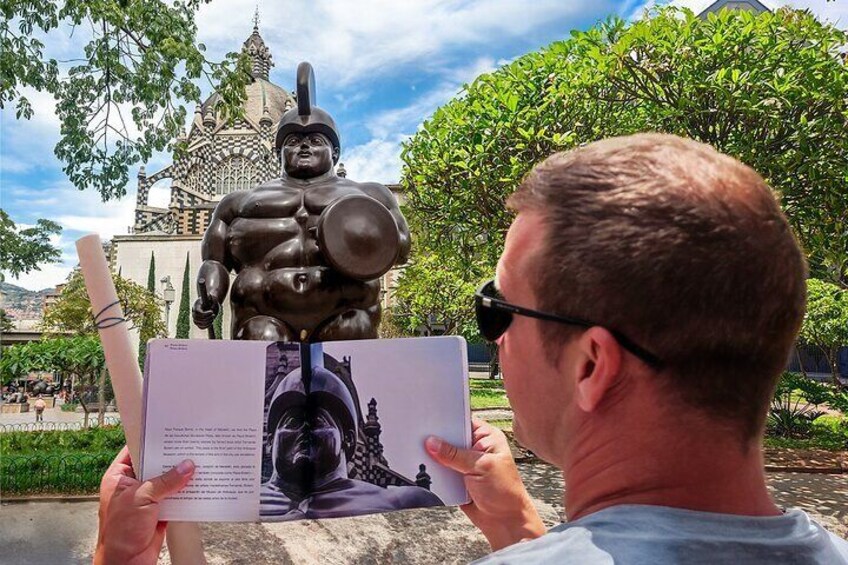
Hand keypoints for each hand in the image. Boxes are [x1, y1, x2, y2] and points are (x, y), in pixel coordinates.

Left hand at [94, 446, 194, 564]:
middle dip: (172, 458)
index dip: (151, 439)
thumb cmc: (120, 532)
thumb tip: (187, 466)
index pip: (135, 449)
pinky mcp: (160, 510)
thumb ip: (166, 481)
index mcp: (119, 476)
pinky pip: (176, 496)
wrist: (126, 563)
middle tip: (190, 444)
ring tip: (200, 461)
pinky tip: (200, 484)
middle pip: (155, 464)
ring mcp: (147, 497)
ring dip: (181, 476)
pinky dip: (186, 492)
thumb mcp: (142, 498)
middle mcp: (133, 484)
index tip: (170, 429)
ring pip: (167, 480)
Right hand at [192, 297, 218, 328]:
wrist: (210, 304)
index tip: (212, 312)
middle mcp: (194, 312)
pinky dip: (206, 326)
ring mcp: (195, 318)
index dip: (205, 314)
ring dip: (207, 322)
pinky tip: (211, 322)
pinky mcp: (199, 322)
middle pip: (197, 319)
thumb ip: (210, 297)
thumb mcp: (212, 298)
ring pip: (198, 323)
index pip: (198, 313)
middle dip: (206, 318)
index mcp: (196, 306)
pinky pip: (201, 327)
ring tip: (213, 318)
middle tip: (213, 315)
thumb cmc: (211, 300)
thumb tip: (209, 296)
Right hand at [425, 418, 544, 550]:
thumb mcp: (481, 467)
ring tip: (417, 453)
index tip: (429, 420)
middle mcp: (475, 448)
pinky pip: (440, 472)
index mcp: (487, 437)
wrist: (505, 522)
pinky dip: (433, 474)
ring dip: (433, 459)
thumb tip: (432, 443)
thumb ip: (455, 455)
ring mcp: (465, 464)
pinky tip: (422, 470)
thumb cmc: (504, 491)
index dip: (446, 421)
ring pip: (442, 456)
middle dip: (437, 440)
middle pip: (450, 439)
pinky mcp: (456, 478)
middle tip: (419, 437)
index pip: (462, 422)